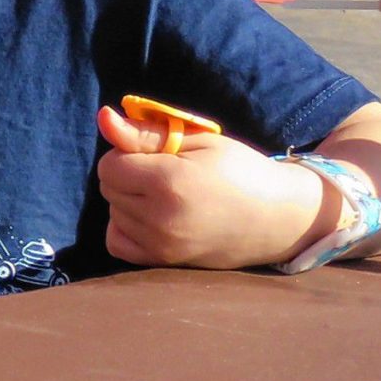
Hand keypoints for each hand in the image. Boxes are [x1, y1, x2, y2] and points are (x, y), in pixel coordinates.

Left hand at [96, 106, 327, 269]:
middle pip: (108, 188)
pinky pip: (117, 242)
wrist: (278, 217)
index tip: (157, 154)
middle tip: (166, 173)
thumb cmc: (240, 171)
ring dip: (128, 200)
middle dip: (128, 175)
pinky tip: (150, 217)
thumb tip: (103, 118)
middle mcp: (159, 218)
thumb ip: (145, 133)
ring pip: (113, 212)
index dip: (128, 153)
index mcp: (167, 182)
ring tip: (167, 195)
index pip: (109, 164)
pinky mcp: (164, 262)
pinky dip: (125, 227)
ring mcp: (161, 245)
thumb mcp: (197, 141)